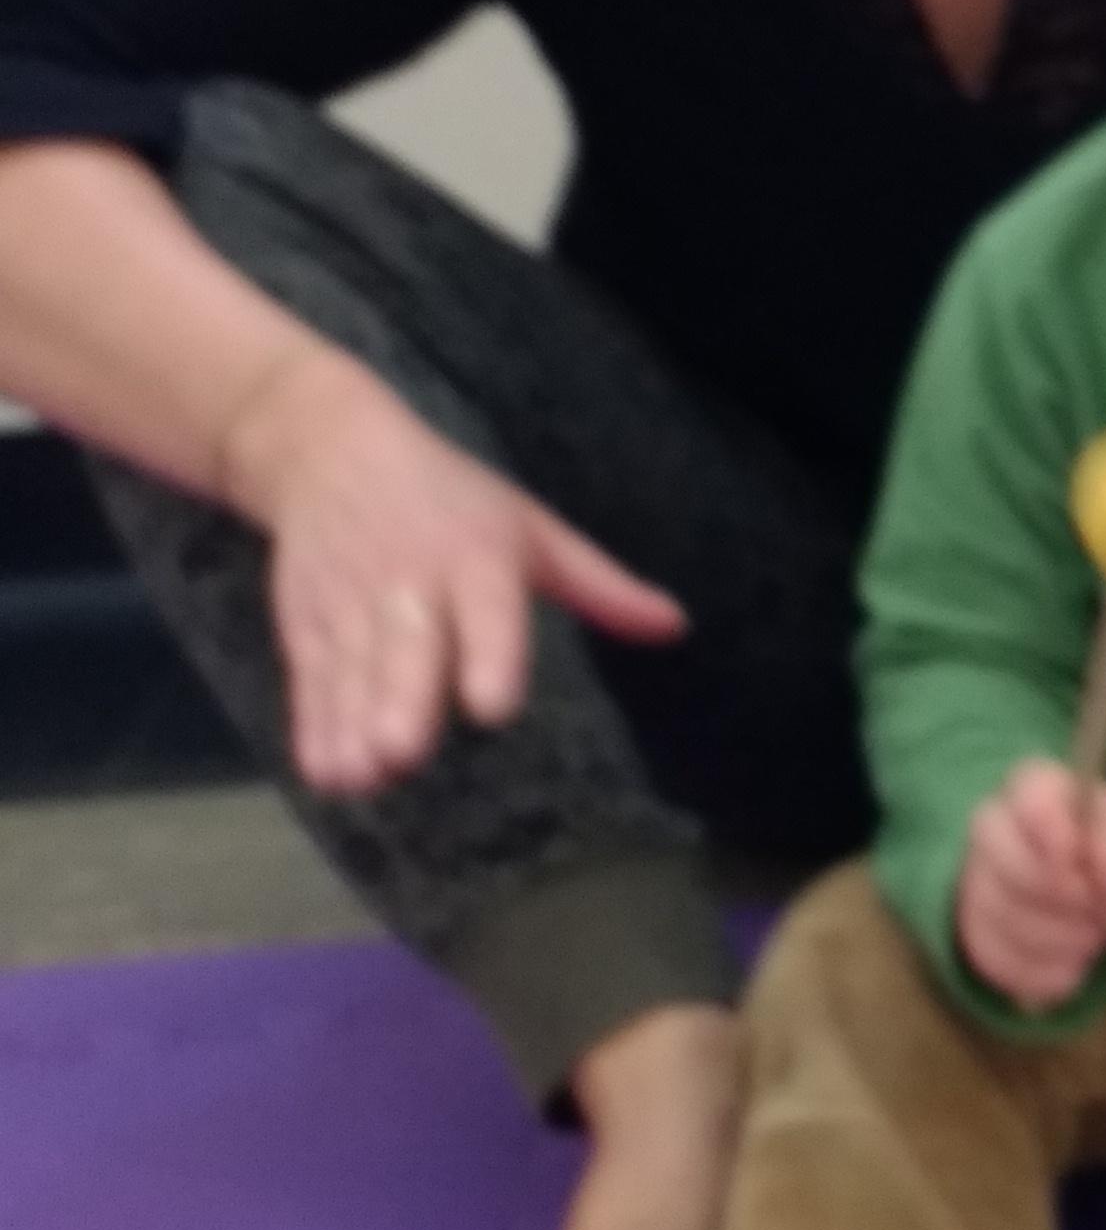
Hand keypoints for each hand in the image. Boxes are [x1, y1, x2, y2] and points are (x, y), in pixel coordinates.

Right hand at [219, 342, 685, 795]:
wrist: (327, 450)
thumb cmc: (450, 499)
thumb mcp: (531, 527)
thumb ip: (599, 586)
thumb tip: (677, 626)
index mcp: (476, 558)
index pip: (485, 605)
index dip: (488, 653)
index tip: (491, 707)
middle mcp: (411, 583)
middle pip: (406, 645)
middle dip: (401, 699)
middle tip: (403, 753)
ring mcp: (351, 604)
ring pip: (352, 671)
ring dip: (352, 727)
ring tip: (360, 779)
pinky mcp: (305, 623)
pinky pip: (311, 678)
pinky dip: (313, 724)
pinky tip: (325, 772)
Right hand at [956, 758, 1105, 1010]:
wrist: (1097, 901)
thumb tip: (1100, 871)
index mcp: (1038, 787)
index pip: (1028, 793)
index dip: (1053, 831)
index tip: (1082, 863)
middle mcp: (994, 825)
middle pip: (999, 856)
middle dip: (1058, 896)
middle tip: (1098, 911)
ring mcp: (976, 878)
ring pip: (999, 913)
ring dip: (1058, 938)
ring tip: (1093, 937)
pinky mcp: (973, 930)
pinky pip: (994, 957)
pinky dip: (1041, 971)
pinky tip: (1072, 965)